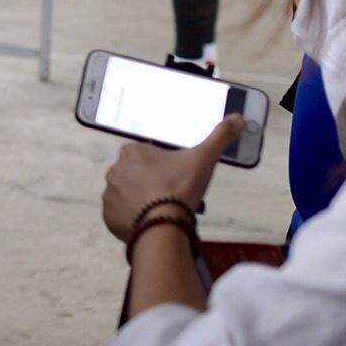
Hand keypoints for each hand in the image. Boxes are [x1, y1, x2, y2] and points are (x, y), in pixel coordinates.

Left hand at [100, 113, 240, 241]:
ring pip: (130, 197)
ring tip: (165, 215)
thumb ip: (219, 137)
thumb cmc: (180, 188)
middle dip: (156, 186)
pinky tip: (150, 224)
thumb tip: (237, 118)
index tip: (181, 181)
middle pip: (139, 177)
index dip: (168, 169)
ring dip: (144, 203)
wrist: (163, 227)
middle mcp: (115, 170)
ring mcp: (109, 195)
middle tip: (176, 200)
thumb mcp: (203, 159)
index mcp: (132, 152)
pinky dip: (133, 220)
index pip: (149, 157)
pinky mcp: (108, 217)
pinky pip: (121, 217)